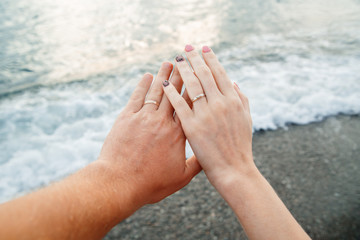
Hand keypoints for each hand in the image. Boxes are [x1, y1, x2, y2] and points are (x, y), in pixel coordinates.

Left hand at [98, 62, 200, 205]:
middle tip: (186, 62)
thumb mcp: (180, 177)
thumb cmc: (151, 183)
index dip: (195, 90)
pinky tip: (148, 76)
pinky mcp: (126, 118)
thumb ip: (197, 164)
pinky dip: (142, 85)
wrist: (120, 183)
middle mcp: (162, 122)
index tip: (200, 78)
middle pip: (174, 94)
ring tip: (169, 62)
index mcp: (178, 135)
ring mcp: (143, 118)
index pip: (190, 107)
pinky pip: (137, 97)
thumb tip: (210, 157)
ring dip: (163, 76)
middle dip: (181, 76)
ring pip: (156, 92)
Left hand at [163, 46, 309, 239]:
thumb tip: (234, 84)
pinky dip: (169, 92)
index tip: (203, 48)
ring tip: (174, 59)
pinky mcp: (188, 127)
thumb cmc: (240, 150)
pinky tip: (163, 83)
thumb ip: (242, 102)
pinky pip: (176, 105)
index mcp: (233, 102)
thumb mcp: (247, 123)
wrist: (234, 174)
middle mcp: (218, 104)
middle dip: (194, 59)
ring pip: (189, 86)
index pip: (219, 74)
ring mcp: (203, 115)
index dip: (211, 60)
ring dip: (181, 70)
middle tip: (186, 48)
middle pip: (203, 75)